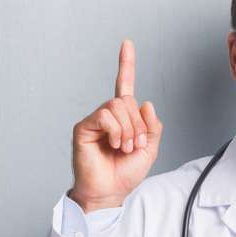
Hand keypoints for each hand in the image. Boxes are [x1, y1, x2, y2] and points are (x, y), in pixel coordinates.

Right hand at [69, 39, 162, 211]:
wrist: (110, 192)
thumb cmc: (125, 174)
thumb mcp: (149, 150)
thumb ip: (152, 127)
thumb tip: (146, 103)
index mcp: (123, 118)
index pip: (124, 85)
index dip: (126, 64)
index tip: (127, 43)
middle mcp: (107, 115)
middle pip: (127, 100)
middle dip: (138, 125)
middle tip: (134, 146)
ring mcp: (95, 120)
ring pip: (117, 106)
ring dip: (128, 130)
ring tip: (123, 148)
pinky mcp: (84, 127)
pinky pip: (105, 115)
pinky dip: (115, 131)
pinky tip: (113, 145)